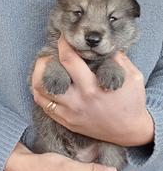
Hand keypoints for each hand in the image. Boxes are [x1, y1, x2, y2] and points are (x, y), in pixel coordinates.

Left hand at [32, 36, 153, 146]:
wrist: (129, 132)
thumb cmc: (131, 103)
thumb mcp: (133, 78)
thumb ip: (119, 60)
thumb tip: (104, 48)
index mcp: (92, 87)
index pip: (69, 60)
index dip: (63, 44)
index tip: (63, 37)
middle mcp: (77, 101)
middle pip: (48, 76)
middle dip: (45, 58)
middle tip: (49, 52)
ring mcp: (69, 113)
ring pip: (40, 93)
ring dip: (38, 76)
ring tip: (43, 68)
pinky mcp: (67, 122)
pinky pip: (44, 107)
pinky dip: (41, 93)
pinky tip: (46, 84)